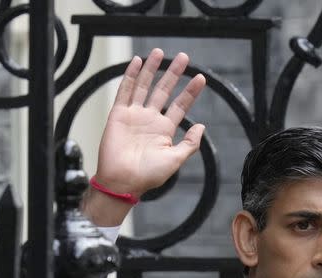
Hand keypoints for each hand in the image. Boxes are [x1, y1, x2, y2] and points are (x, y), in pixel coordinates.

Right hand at [84, 49, 205, 225]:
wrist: (123, 181)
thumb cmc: (148, 175)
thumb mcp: (175, 159)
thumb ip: (190, 143)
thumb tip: (202, 126)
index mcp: (165, 130)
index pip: (180, 105)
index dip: (190, 92)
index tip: (201, 78)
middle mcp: (150, 119)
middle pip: (164, 90)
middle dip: (174, 74)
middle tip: (184, 57)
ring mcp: (134, 115)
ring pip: (144, 86)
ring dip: (152, 69)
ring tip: (160, 52)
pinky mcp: (118, 114)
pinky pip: (125, 91)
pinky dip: (130, 76)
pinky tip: (137, 62)